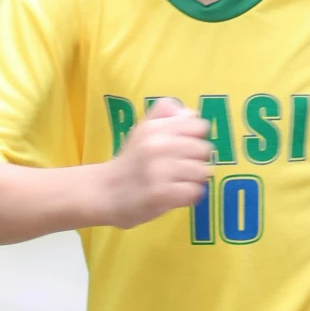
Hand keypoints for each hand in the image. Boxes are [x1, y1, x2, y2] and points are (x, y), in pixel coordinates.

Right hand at [97, 97, 212, 230]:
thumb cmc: (130, 162)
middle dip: (197, 161)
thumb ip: (165, 115)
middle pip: (204, 150)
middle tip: (181, 169)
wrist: (104, 192)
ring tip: (179, 183)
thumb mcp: (142, 130)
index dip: (196, 138)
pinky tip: (177, 196)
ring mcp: (160, 171)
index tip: (185, 149)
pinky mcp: (162, 194)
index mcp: (156, 128)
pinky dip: (190, 196)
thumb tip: (192, 114)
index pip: (200, 126)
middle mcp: (159, 145)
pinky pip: (195, 192)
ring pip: (202, 172)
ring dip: (194, 180)